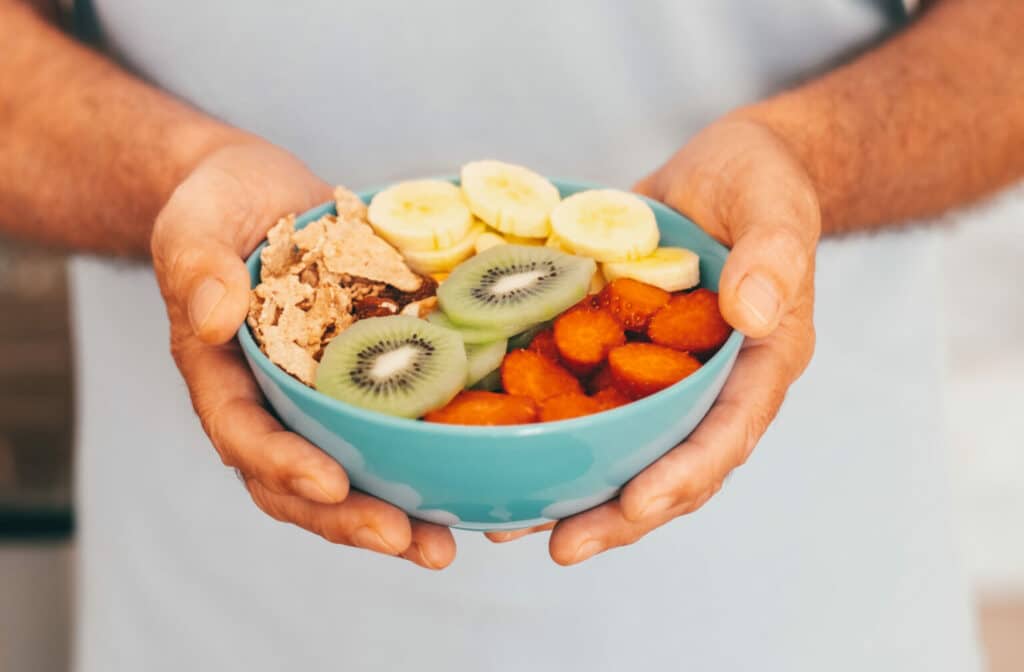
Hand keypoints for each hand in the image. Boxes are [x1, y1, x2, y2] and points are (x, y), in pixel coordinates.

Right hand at [150, 142, 454, 568]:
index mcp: (223, 376)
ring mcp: (324, 395)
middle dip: (352, 518)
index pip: (244, 435)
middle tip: (412, 542)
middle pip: (302, 482)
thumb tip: (214, 317)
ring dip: (398, 510)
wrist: (262, 193)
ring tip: (447, 542)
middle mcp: (275, 402)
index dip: (283, 467)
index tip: (330, 484)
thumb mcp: (195, 221)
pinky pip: (396, 423)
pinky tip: (475, 476)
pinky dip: (429, 455)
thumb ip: (197, 264)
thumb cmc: (218, 205)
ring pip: (354, 468)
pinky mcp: (369, 376)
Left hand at [488, 118, 818, 563]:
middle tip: (561, 546)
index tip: (638, 502)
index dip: (685, 473)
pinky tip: (494, 451)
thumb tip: (752, 316)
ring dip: (573, 492)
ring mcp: (660, 376)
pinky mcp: (617, 356)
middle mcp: (708, 386)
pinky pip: (582, 402)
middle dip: (619, 512)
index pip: (728, 433)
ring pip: (620, 449)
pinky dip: (544, 431)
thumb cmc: (761, 180)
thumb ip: (773, 255)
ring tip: (511, 528)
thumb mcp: (774, 203)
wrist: (721, 169)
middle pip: (670, 465)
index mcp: (758, 364)